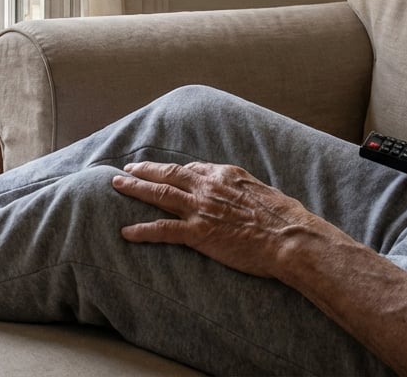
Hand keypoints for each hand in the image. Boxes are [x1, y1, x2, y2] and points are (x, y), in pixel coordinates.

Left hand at [112, 161, 330, 278]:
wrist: (290, 238)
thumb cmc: (284, 218)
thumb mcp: (262, 191)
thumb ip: (243, 188)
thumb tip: (240, 191)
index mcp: (224, 174)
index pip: (193, 169)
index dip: (176, 172)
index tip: (165, 173)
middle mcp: (208, 187)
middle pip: (169, 174)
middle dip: (145, 170)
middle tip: (127, 169)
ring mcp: (201, 209)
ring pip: (159, 195)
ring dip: (135, 189)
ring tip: (116, 185)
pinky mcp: (198, 233)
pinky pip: (163, 230)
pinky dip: (142, 230)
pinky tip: (126, 232)